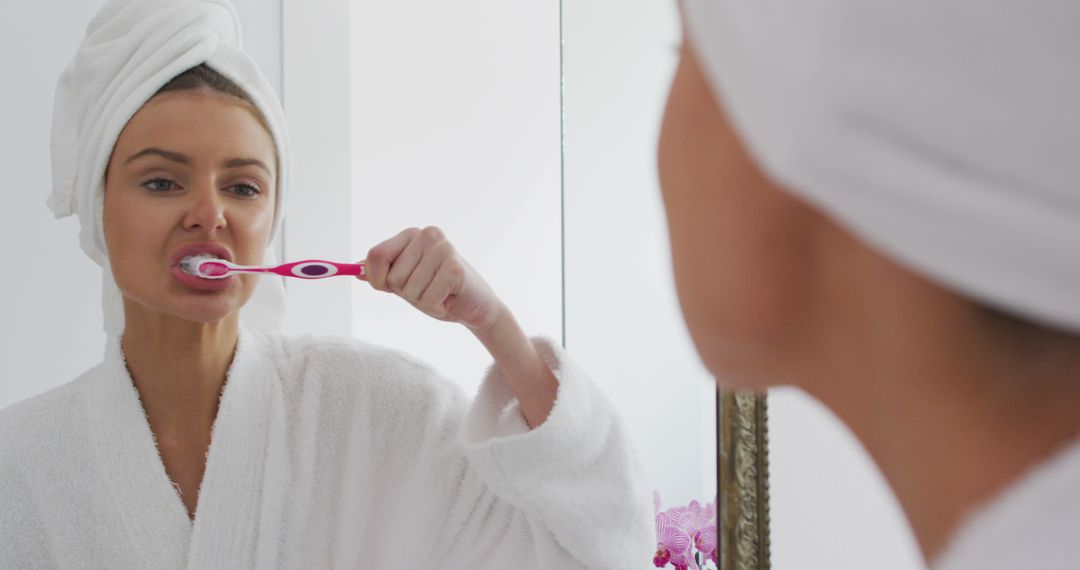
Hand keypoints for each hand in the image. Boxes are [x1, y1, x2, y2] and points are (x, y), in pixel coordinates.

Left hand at [362, 226, 504, 332]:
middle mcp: (427, 234)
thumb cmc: (438, 292)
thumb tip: (356, 270)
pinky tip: (449, 299)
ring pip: (409, 291)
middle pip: (392, 277)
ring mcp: (443, 248)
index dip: (377, 279)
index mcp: (411, 235)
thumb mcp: (405, 282)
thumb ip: (382, 274)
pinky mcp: (455, 268)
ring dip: (423, 302)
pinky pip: (427, 299)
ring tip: (440, 294)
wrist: (474, 306)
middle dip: (406, 294)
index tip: (391, 288)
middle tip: (428, 289)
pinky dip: (436, 307)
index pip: (376, 256)